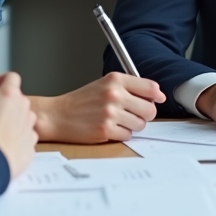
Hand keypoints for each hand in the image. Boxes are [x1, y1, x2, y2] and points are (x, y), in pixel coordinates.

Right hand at [0, 65, 38, 176]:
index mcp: (10, 94)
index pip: (10, 77)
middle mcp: (24, 108)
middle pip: (15, 98)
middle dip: (1, 103)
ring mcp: (30, 127)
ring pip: (21, 117)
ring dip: (9, 119)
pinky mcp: (31, 145)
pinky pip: (24, 136)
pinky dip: (14, 137)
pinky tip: (0, 144)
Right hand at [34, 73, 165, 142]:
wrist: (57, 115)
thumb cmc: (80, 101)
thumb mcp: (103, 84)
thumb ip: (128, 87)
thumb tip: (156, 96)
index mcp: (115, 80)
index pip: (150, 87)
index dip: (157, 96)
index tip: (158, 99)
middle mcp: (114, 94)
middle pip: (149, 109)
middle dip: (144, 114)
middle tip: (133, 114)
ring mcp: (110, 113)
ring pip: (140, 124)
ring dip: (132, 125)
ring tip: (117, 121)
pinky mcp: (106, 130)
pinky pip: (128, 135)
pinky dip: (121, 134)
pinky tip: (109, 128)